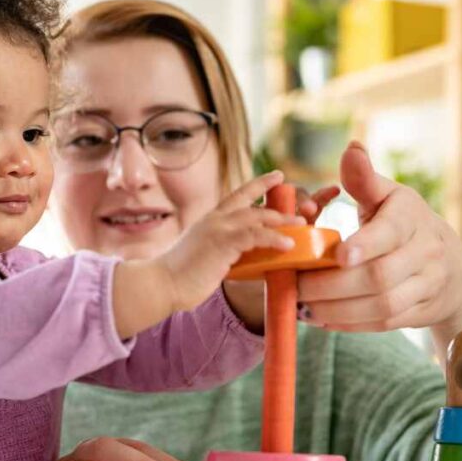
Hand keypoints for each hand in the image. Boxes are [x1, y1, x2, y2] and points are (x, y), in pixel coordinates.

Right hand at [157, 170, 304, 312]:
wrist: (160, 283)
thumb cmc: (179, 277)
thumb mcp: (204, 256)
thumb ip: (223, 251)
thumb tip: (241, 260)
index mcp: (209, 221)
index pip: (237, 196)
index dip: (258, 185)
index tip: (276, 176)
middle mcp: (214, 219)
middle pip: (250, 200)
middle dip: (275, 198)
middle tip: (298, 202)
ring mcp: (217, 229)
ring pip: (257, 216)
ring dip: (281, 220)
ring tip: (300, 224)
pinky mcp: (222, 242)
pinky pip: (255, 236)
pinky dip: (274, 238)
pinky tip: (288, 245)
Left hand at [297, 141, 461, 332]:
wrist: (452, 267)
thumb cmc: (405, 224)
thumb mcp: (389, 196)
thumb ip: (365, 179)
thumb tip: (351, 149)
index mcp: (412, 217)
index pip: (391, 232)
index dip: (365, 244)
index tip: (338, 255)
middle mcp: (426, 251)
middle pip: (380, 277)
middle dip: (333, 286)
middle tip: (298, 287)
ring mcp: (427, 285)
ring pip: (381, 306)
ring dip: (337, 310)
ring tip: (302, 307)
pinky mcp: (420, 312)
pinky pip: (383, 323)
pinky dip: (349, 324)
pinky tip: (321, 318)